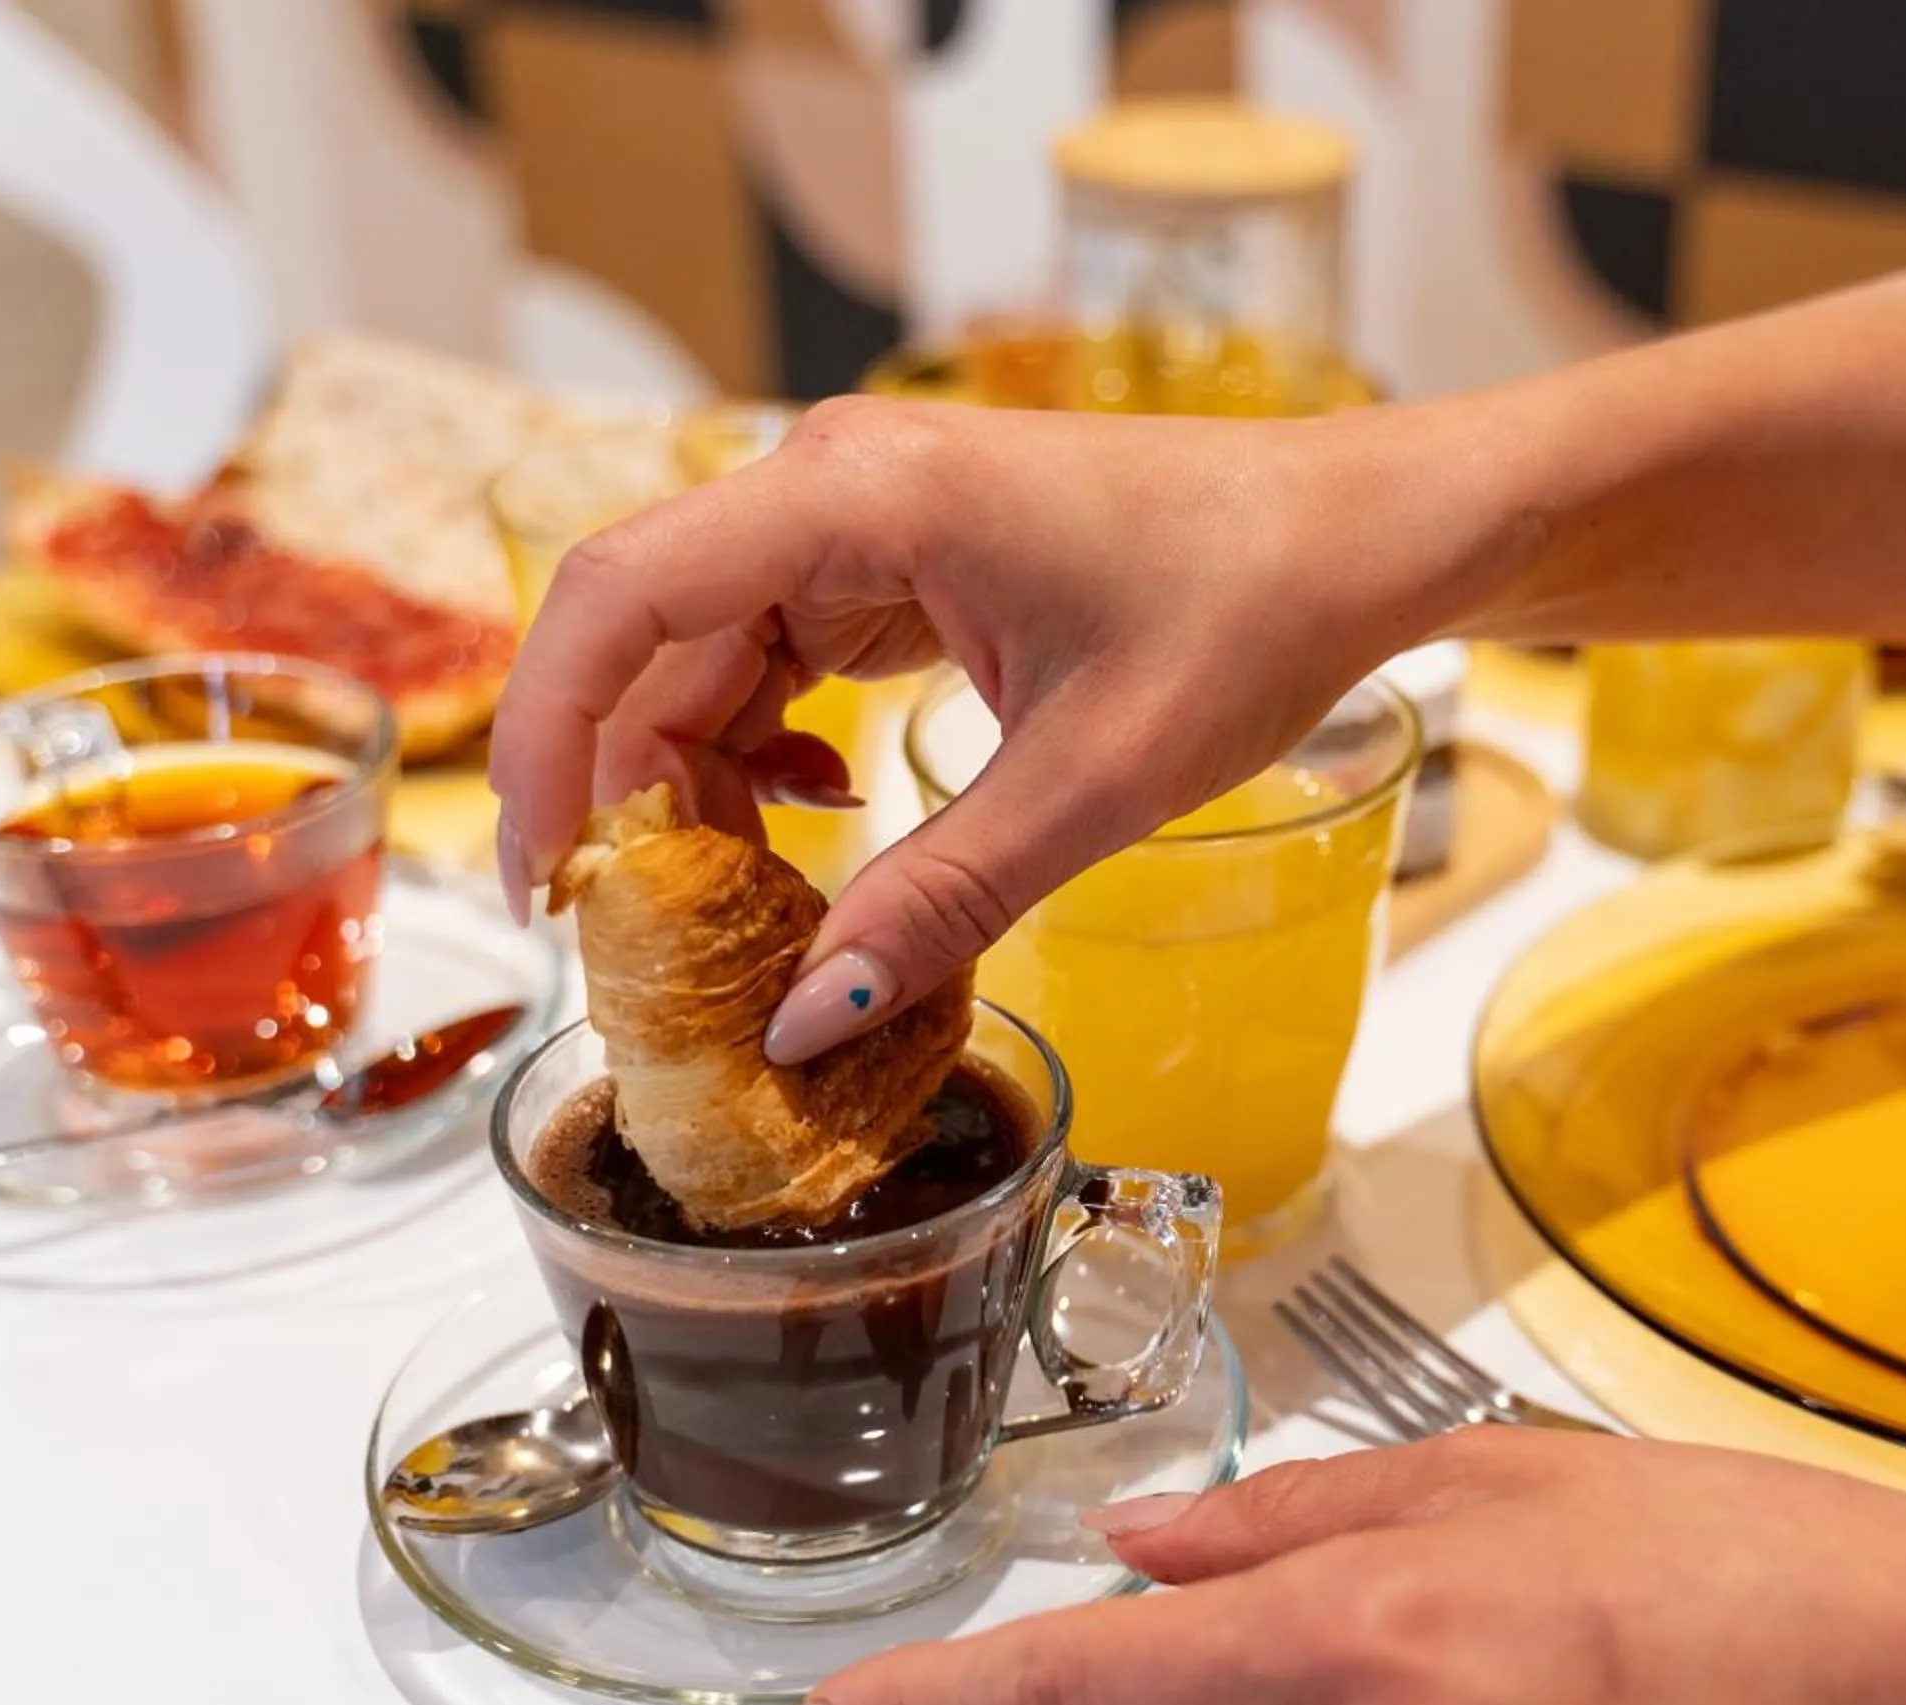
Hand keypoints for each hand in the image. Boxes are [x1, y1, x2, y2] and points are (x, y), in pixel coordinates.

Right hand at [488, 396, 1510, 1059]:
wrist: (1358, 535)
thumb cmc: (1250, 608)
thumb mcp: (1091, 783)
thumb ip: (937, 905)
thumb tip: (800, 1022)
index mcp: (855, 494)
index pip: (617, 599)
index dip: (546, 744)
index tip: (549, 884)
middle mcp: (833, 482)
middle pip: (644, 637)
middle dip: (626, 791)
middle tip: (639, 942)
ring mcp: (862, 514)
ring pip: (705, 655)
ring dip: (702, 781)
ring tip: (740, 907)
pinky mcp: (899, 554)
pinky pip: (778, 652)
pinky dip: (771, 750)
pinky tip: (822, 822)